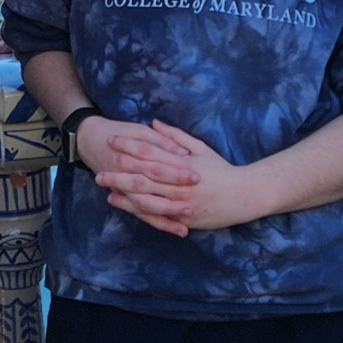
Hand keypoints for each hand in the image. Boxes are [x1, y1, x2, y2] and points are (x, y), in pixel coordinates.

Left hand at [95, 121, 260, 237]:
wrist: (244, 195)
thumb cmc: (221, 169)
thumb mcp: (201, 148)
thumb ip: (175, 136)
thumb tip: (153, 123)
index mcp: (182, 163)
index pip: (151, 152)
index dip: (130, 145)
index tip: (112, 140)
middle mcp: (179, 183)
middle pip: (144, 176)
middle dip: (119, 173)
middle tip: (99, 169)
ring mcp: (181, 202)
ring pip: (147, 198)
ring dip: (124, 193)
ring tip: (105, 188)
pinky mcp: (183, 219)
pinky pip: (156, 215)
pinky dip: (137, 210)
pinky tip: (123, 204)